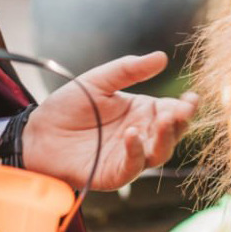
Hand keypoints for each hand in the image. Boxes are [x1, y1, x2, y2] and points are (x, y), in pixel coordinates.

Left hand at [22, 52, 198, 190]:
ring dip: (165, 138)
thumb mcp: (99, 81)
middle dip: (181, 122)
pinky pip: (133, 167)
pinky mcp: (114, 174)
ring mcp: (129, 157)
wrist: (38, 131)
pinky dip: (136, 152)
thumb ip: (129, 70)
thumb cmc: (68, 106)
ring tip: (165, 119)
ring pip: (159, 153)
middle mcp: (141, 136)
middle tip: (182, 109)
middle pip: (172, 133)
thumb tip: (162, 57)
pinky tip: (132, 134)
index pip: (173, 111)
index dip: (185, 106)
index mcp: (142, 112)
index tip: (191, 98)